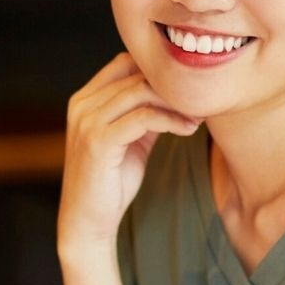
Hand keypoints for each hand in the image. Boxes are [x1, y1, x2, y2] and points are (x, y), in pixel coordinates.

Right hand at [58, 53, 198, 257]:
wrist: (87, 222)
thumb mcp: (129, 140)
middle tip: (202, 102)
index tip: (188, 89)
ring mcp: (87, 121)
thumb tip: (178, 94)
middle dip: (173, 87)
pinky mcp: (98, 141)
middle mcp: (82, 104)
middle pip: (135, 75)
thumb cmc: (110, 182)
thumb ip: (144, 114)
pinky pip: (143, 118)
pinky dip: (171, 120)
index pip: (125, 63)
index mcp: (84, 99)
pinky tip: (187, 129)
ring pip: (141, 92)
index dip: (159, 72)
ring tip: (197, 117)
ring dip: (176, 102)